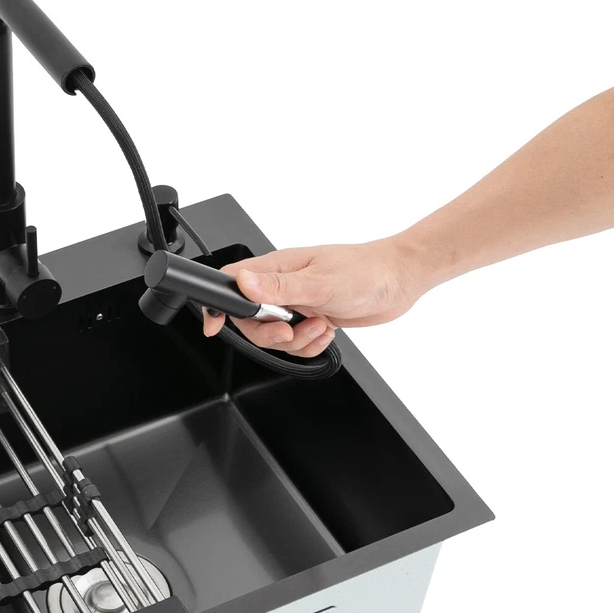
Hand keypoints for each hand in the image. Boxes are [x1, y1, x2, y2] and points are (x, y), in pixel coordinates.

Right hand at [201, 238, 425, 356]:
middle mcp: (282, 285)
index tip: (213, 325)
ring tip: (320, 327)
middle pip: (250, 321)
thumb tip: (242, 283)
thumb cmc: (365, 270)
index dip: (218, 306)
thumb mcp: (318, 281)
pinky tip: (327, 331)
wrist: (400, 280)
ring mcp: (296, 302)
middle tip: (290, 331)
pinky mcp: (311, 317)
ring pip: (275, 336)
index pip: (231, 284)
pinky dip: (310, 345)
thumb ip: (278, 286)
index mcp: (276, 267)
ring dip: (297, 340)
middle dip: (269, 334)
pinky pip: (297, 343)